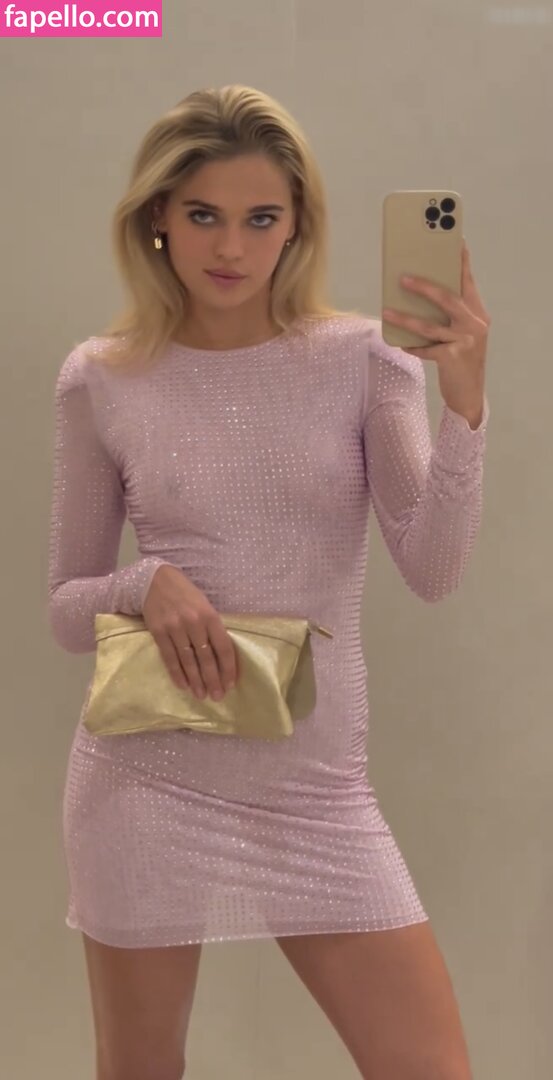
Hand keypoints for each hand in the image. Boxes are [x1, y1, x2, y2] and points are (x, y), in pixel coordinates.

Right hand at [142, 565, 238, 699]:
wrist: (156, 581)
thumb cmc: (186, 594)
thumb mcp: (205, 605)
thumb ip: (212, 627)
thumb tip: (221, 656)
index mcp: (210, 616)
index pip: (223, 647)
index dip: (228, 668)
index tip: (230, 684)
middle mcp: (194, 623)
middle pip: (206, 657)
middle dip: (213, 679)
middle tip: (217, 697)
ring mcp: (175, 628)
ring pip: (188, 660)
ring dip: (196, 680)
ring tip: (201, 695)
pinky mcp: (158, 632)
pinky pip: (169, 657)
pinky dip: (177, 673)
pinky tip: (183, 685)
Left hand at [382, 241, 490, 428]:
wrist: (470, 396)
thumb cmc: (461, 361)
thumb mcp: (462, 335)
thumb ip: (449, 317)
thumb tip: (419, 298)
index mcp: (478, 314)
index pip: (468, 283)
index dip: (461, 263)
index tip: (455, 242)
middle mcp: (475, 325)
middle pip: (448, 299)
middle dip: (424, 287)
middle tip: (402, 278)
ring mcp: (465, 342)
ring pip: (430, 326)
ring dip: (406, 318)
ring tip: (387, 312)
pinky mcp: (453, 359)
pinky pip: (426, 349)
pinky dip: (412, 346)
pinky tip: (400, 343)